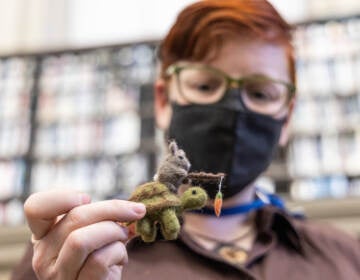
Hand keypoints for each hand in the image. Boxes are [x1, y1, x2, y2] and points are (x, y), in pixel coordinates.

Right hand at [24, 190, 145, 279]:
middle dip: (112, 208)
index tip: (87, 198)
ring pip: (81, 240)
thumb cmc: (102, 260)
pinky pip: (99, 260)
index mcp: (44, 236)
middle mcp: (43, 256)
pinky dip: (118, 252)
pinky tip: (121, 259)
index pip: (35, 207)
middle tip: (135, 211)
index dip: (62, 197)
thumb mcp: (95, 233)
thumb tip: (133, 208)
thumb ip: (100, 217)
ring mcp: (58, 276)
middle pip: (74, 217)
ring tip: (124, 236)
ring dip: (114, 231)